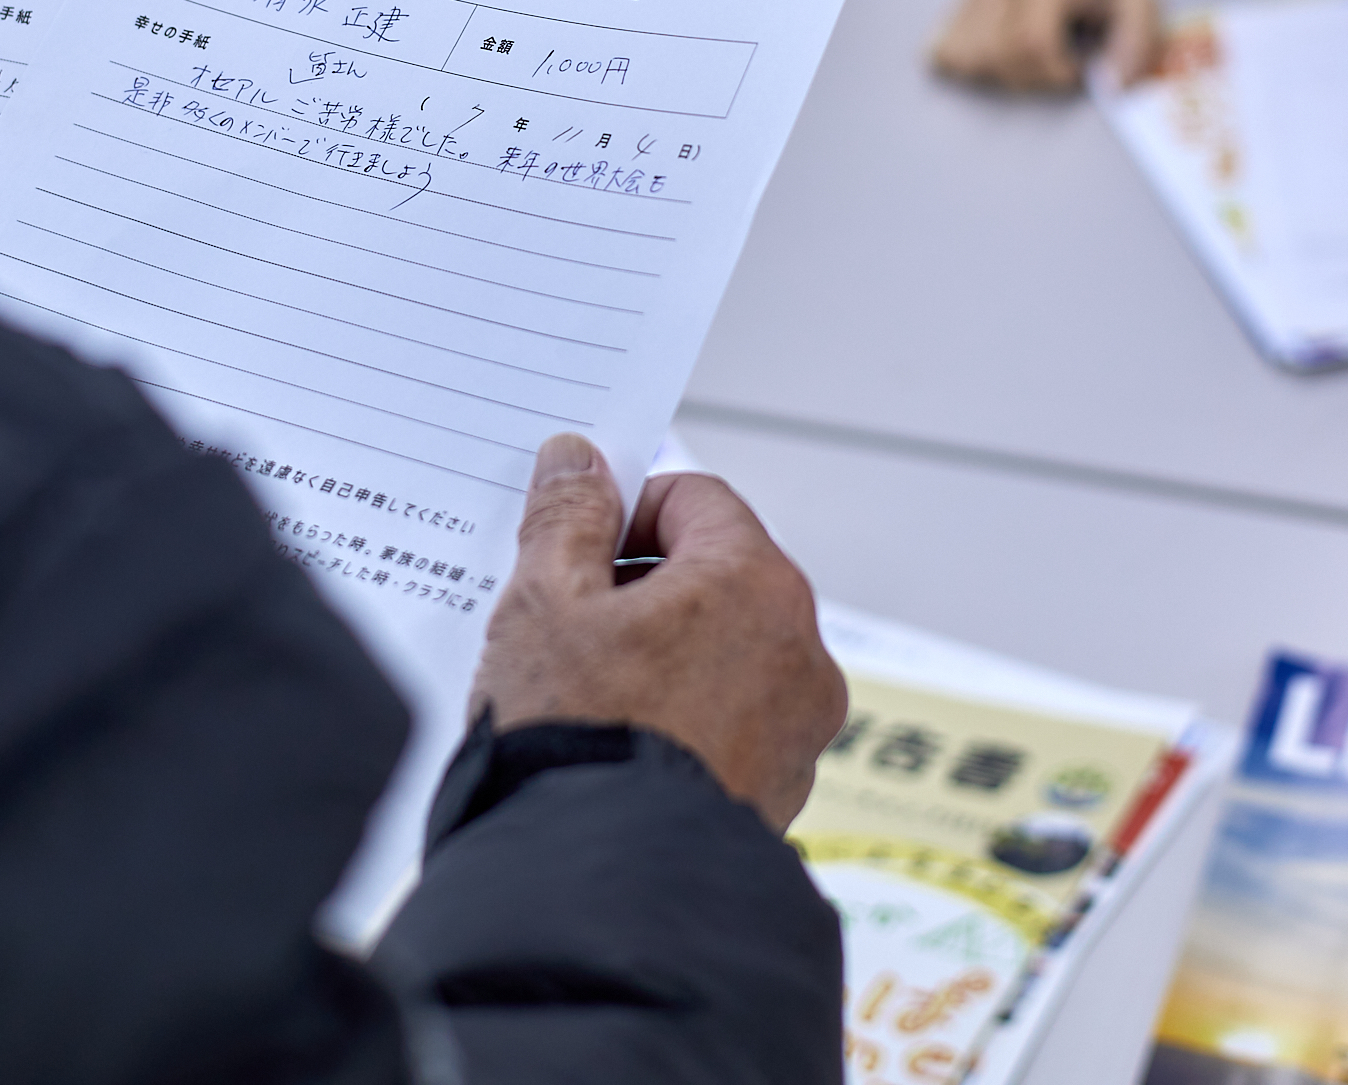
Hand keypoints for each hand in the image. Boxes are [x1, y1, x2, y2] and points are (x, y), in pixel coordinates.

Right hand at [470, 435, 845, 830]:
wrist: (598, 886)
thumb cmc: (578, 736)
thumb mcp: (545, 601)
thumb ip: (566, 516)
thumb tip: (578, 462)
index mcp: (756, 585)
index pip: (695, 498)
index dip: (625, 511)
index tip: (575, 545)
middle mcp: (801, 651)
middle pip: (718, 573)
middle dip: (643, 583)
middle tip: (569, 619)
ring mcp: (801, 728)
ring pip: (728, 649)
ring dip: (665, 650)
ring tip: (589, 690)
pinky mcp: (784, 790)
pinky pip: (736, 719)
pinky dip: (686, 713)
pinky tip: (621, 741)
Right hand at [929, 0, 1159, 90]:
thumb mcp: (1141, 2)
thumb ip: (1134, 47)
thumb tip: (1109, 91)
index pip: (1032, 40)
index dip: (1057, 70)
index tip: (1079, 67)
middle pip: (999, 55)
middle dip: (1035, 77)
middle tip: (1062, 62)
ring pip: (968, 57)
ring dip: (1004, 73)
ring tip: (1036, 56)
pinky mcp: (961, 2)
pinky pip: (947, 51)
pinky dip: (972, 63)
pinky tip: (1004, 53)